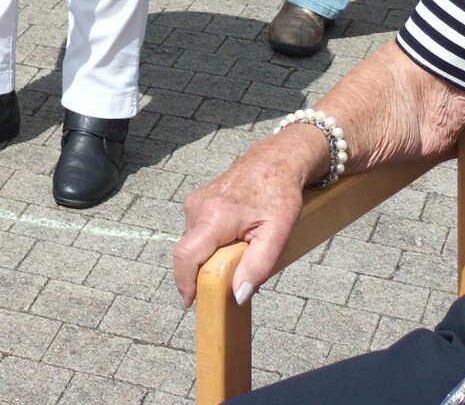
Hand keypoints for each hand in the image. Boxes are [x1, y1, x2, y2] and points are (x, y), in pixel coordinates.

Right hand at [172, 135, 315, 308]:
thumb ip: (258, 267)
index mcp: (215, 216)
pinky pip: (197, 232)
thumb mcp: (278, 235)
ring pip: (193, 243)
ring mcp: (194, 202)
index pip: (187, 255)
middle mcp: (198, 207)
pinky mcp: (196, 201)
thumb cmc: (279, 196)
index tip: (191, 302)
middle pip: (189, 252)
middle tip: (228, 282)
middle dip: (202, 273)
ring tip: (236, 256)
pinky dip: (209, 245)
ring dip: (208, 258)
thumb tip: (237, 296)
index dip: (185, 282)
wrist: (274, 161)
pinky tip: (231, 242)